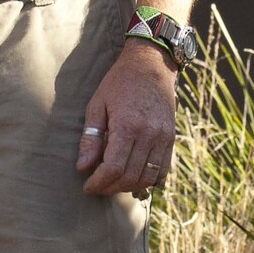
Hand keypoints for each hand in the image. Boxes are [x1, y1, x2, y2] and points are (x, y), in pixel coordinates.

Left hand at [78, 44, 177, 197]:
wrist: (151, 64)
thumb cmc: (119, 83)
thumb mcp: (97, 105)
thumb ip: (91, 138)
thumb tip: (83, 167)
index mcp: (128, 126)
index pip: (114, 168)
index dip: (99, 182)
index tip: (88, 186)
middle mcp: (149, 135)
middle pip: (131, 177)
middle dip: (111, 187)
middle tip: (97, 186)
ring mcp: (163, 137)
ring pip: (148, 177)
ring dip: (129, 187)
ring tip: (113, 183)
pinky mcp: (171, 138)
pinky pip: (162, 170)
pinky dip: (148, 180)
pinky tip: (133, 178)